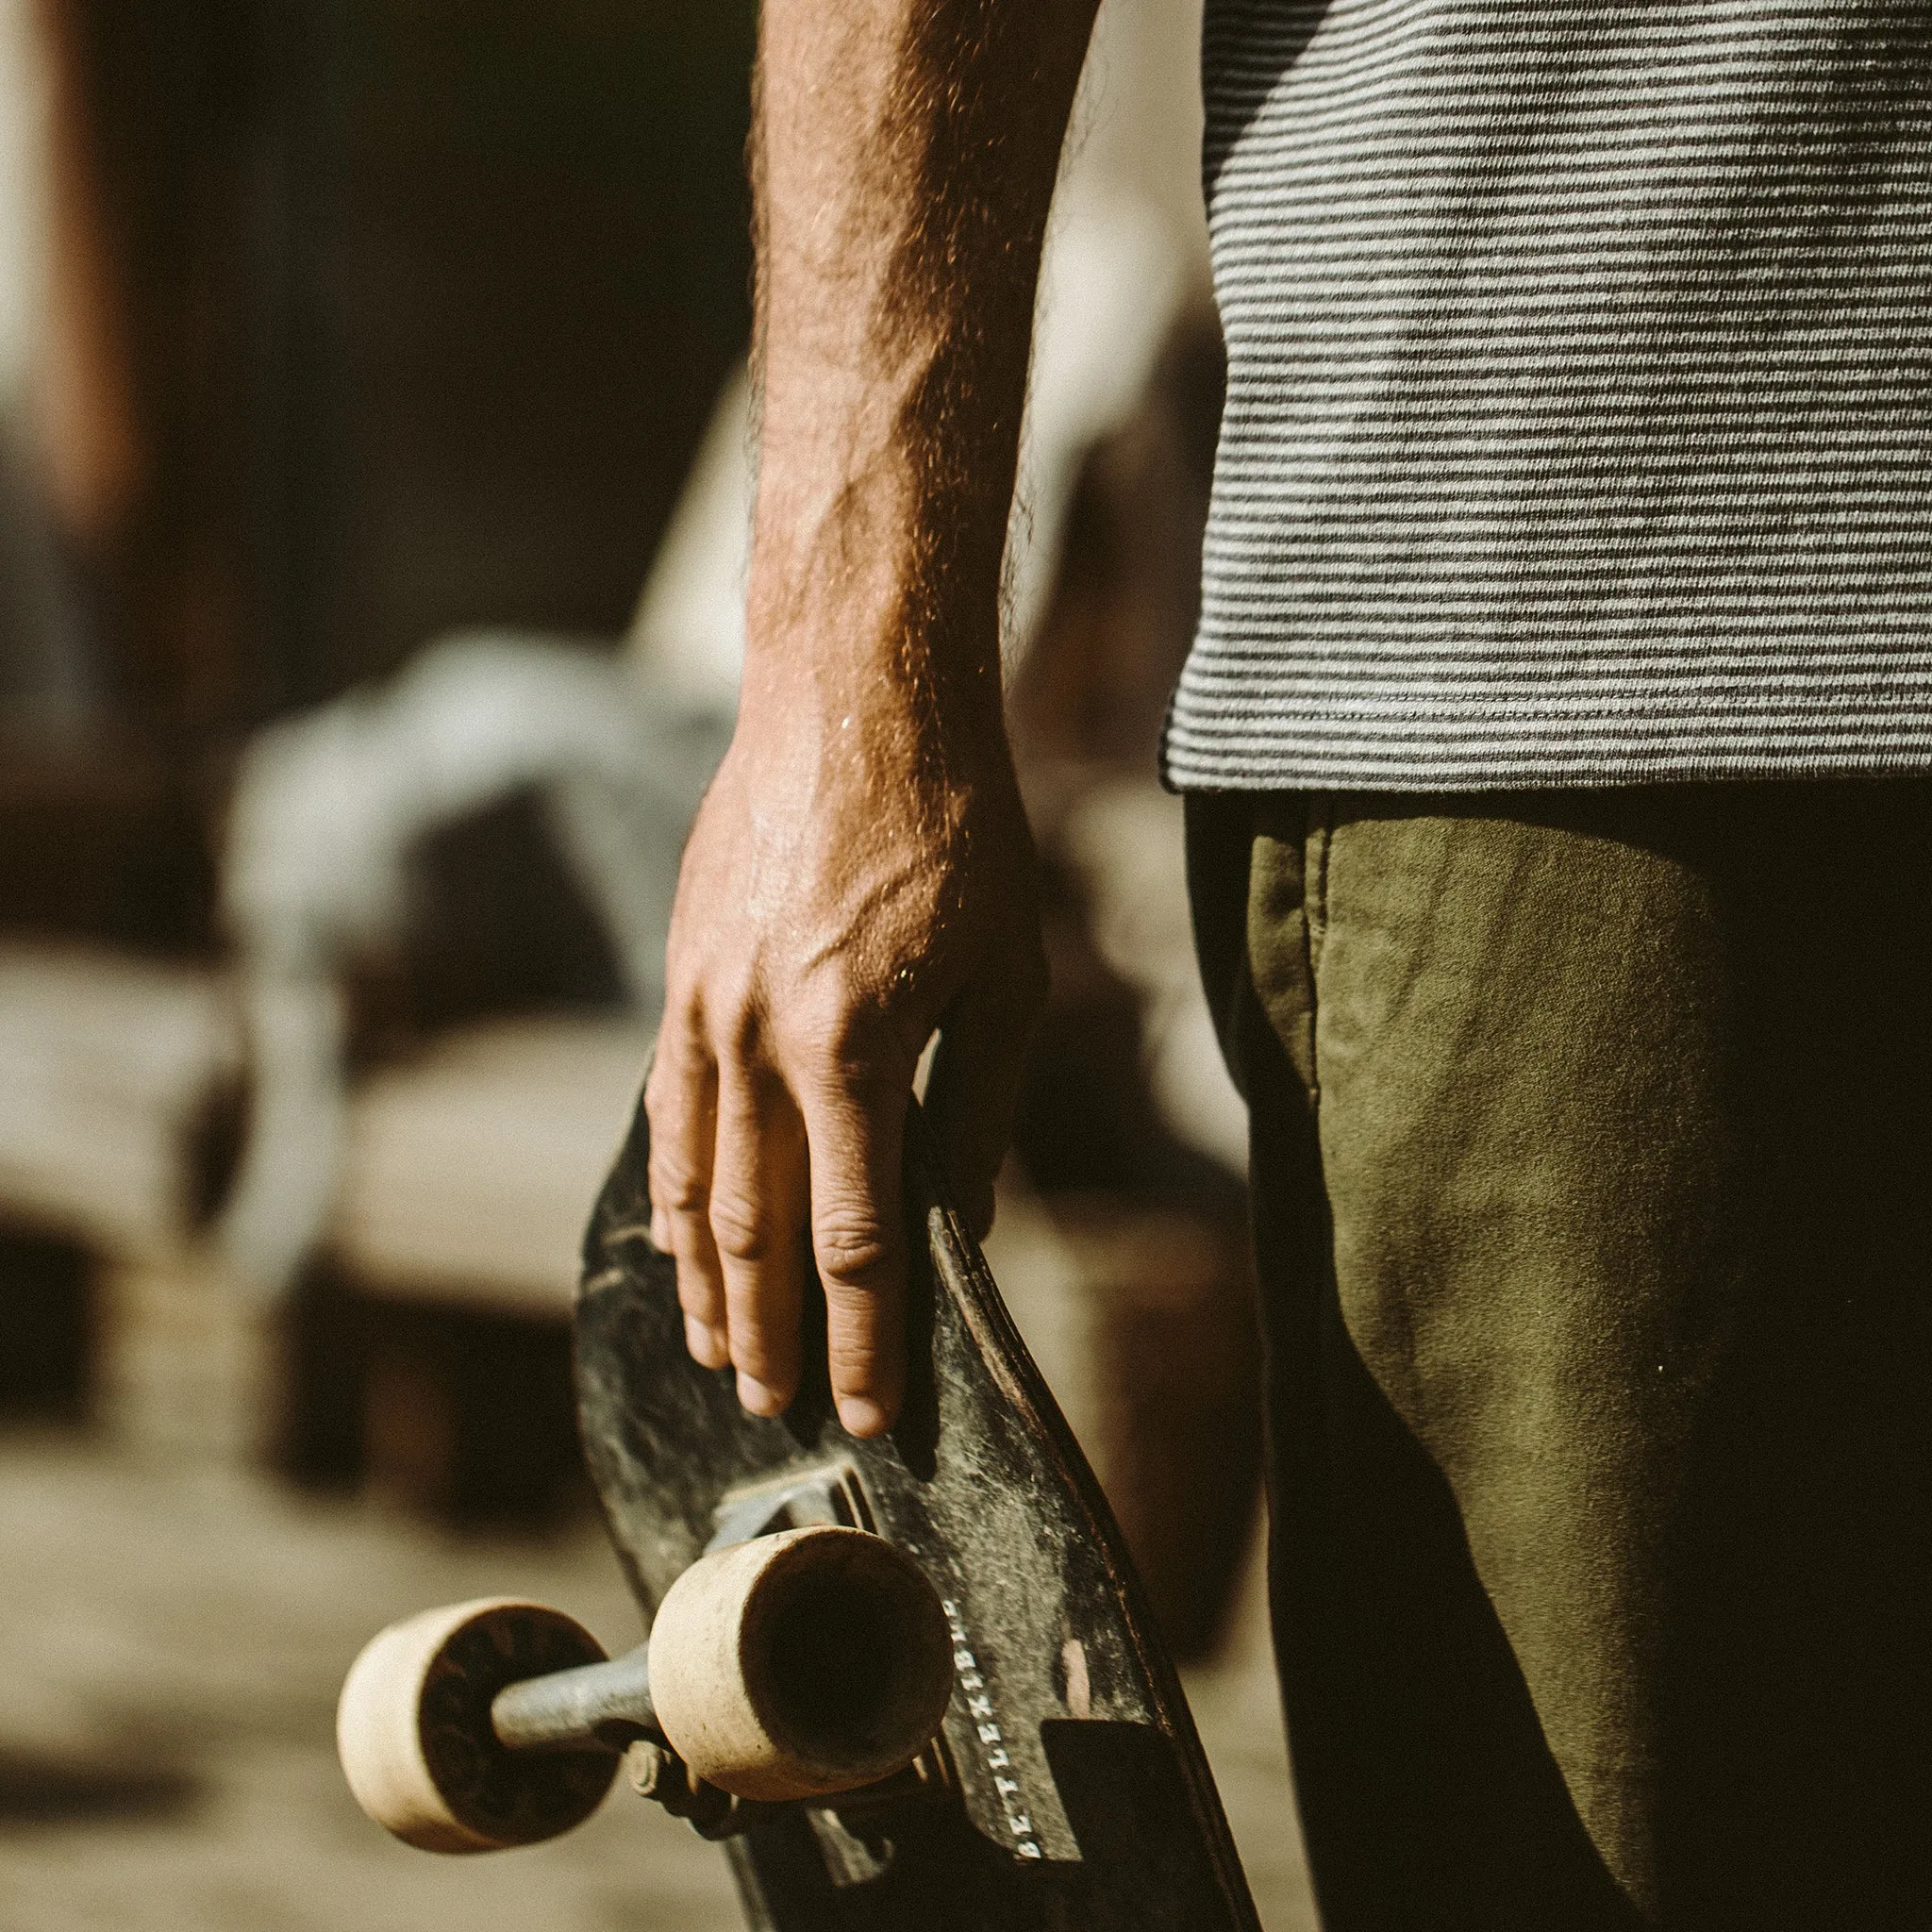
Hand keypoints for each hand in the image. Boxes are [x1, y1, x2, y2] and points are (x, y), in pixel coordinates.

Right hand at [643, 659, 1045, 1436]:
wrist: (852, 702)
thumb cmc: (956, 831)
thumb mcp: (1003, 976)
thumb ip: (978, 1111)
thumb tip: (962, 1224)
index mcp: (853, 1046)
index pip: (855, 1237)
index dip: (862, 1339)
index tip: (864, 1412)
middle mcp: (760, 1041)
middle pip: (759, 1230)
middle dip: (775, 1333)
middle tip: (781, 1410)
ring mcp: (704, 1012)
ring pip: (694, 1184)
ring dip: (707, 1282)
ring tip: (723, 1354)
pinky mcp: (681, 981)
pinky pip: (666, 1115)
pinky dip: (669, 1193)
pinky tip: (678, 1239)